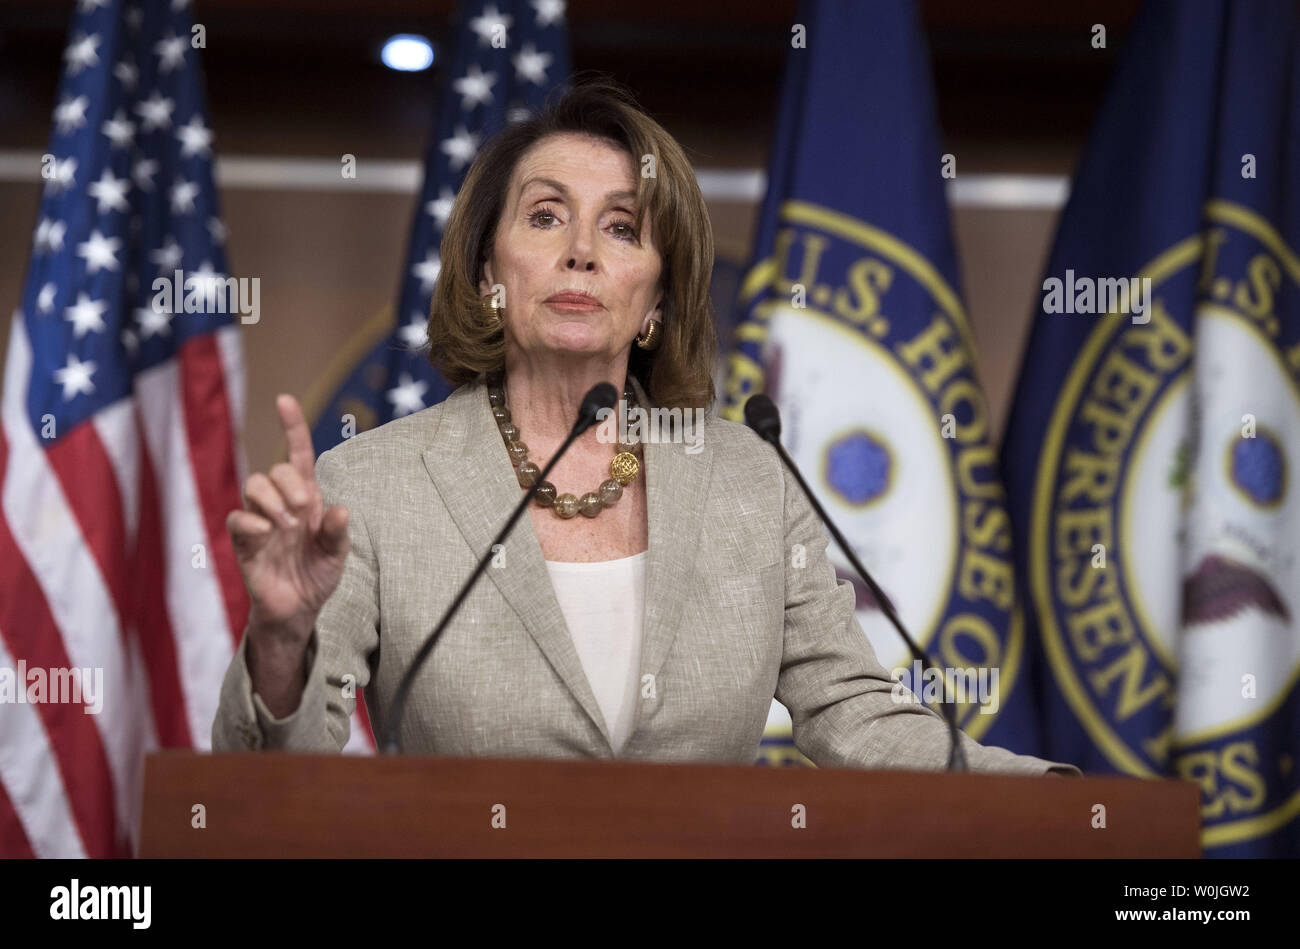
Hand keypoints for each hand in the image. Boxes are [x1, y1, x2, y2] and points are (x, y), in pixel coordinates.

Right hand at [226, 394, 349, 647]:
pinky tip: (269, 534)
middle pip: (275, 470)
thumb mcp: (336, 555)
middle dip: (290, 485)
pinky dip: (253, 521)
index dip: (292, 427)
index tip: (284, 400)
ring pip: (253, 485)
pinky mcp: (244, 540)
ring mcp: (260, 520)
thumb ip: (338, 533)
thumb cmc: (316, 575)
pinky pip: (238, 518)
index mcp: (307, 499)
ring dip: (272, 499)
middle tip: (304, 513)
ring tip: (288, 525)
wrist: (296, 610)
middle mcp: (281, 503)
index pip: (298, 455)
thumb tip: (341, 510)